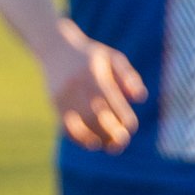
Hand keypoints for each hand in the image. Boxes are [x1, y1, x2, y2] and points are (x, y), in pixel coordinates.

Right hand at [42, 22, 146, 151]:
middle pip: (95, 115)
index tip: (131, 127)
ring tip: (108, 147)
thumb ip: (128, 77)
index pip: (111, 100)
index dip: (122, 116)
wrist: (55, 47)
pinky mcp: (54, 103)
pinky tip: (91, 144)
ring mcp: (63, 95)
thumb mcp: (113, 58)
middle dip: (110, 132)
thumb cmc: (92, 56)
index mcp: (94, 73)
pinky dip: (78, 138)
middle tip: (122, 143)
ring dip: (94, 139)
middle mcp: (77, 85)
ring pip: (79, 124)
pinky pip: (65, 126)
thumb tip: (140, 98)